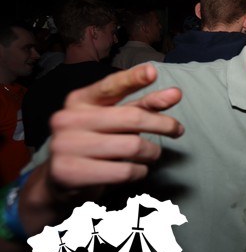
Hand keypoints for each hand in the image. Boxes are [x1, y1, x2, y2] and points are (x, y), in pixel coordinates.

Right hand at [20, 64, 184, 234]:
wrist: (61, 179)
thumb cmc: (97, 142)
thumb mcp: (118, 119)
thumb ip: (144, 105)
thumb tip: (176, 93)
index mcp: (80, 100)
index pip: (110, 86)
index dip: (132, 79)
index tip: (153, 72)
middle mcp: (68, 119)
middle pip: (132, 118)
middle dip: (163, 124)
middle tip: (177, 130)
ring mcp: (65, 146)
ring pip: (132, 146)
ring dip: (152, 152)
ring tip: (151, 154)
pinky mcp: (70, 173)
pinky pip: (124, 172)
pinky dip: (139, 172)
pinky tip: (137, 170)